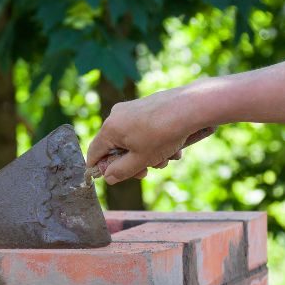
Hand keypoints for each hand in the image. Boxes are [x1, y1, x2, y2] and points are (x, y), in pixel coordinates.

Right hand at [87, 81, 213, 183]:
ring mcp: (132, 109)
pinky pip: (144, 130)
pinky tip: (173, 147)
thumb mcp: (140, 160)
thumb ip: (120, 171)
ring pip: (133, 141)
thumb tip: (108, 177)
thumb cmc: (163, 134)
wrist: (190, 107)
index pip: (94, 152)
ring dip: (148, 155)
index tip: (111, 177)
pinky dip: (155, 142)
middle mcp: (117, 116)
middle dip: (132, 163)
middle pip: (116, 148)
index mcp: (110, 129)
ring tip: (167, 158)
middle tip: (147, 171)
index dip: (99, 168)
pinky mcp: (146, 106)